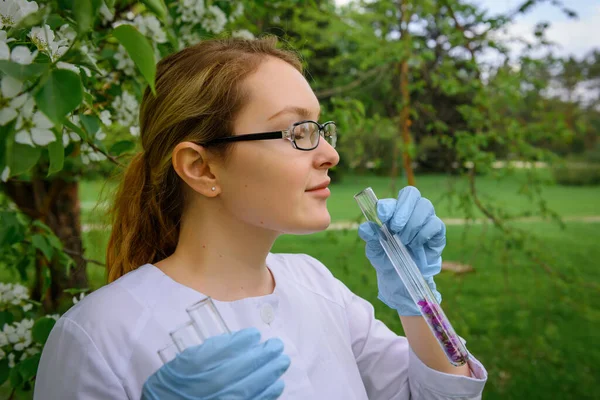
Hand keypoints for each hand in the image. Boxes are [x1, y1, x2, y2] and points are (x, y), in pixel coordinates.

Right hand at [142, 328, 290, 399]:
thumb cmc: (175, 383)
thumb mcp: (184, 361)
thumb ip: (209, 350)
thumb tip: (238, 340)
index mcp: (193, 368)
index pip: (221, 351)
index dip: (242, 341)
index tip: (255, 334)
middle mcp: (206, 386)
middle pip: (240, 368)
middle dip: (263, 355)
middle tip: (277, 346)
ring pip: (250, 387)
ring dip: (269, 373)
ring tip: (282, 361)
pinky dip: (267, 395)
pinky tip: (277, 385)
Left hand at [358, 186, 445, 315]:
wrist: (399, 276)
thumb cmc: (385, 256)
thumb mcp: (373, 249)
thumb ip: (370, 236)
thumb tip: (366, 228)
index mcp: (392, 211)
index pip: (393, 199)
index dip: (388, 204)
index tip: (382, 215)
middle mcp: (410, 210)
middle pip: (412, 193)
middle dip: (403, 210)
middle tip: (395, 228)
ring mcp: (425, 219)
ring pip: (425, 206)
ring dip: (412, 224)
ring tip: (404, 240)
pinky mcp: (437, 232)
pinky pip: (435, 223)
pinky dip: (423, 234)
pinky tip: (415, 245)